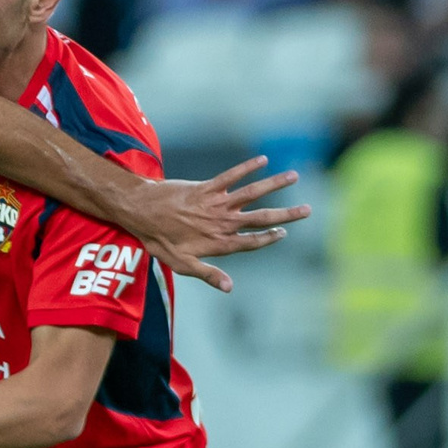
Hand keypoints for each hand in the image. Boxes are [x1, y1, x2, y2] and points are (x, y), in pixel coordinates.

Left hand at [122, 158, 309, 293]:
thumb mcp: (181, 264)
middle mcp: (221, 223)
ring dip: (274, 185)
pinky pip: (231, 176)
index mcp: (218, 242)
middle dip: (286, 215)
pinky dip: (247, 167)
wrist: (139, 212)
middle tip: (308, 209)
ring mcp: (215, 204)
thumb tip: (230, 288)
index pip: (251, 242)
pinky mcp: (206, 187)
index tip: (284, 233)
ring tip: (294, 177)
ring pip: (252, 193)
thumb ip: (208, 274)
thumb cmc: (159, 240)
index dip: (269, 238)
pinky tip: (263, 160)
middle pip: (260, 218)